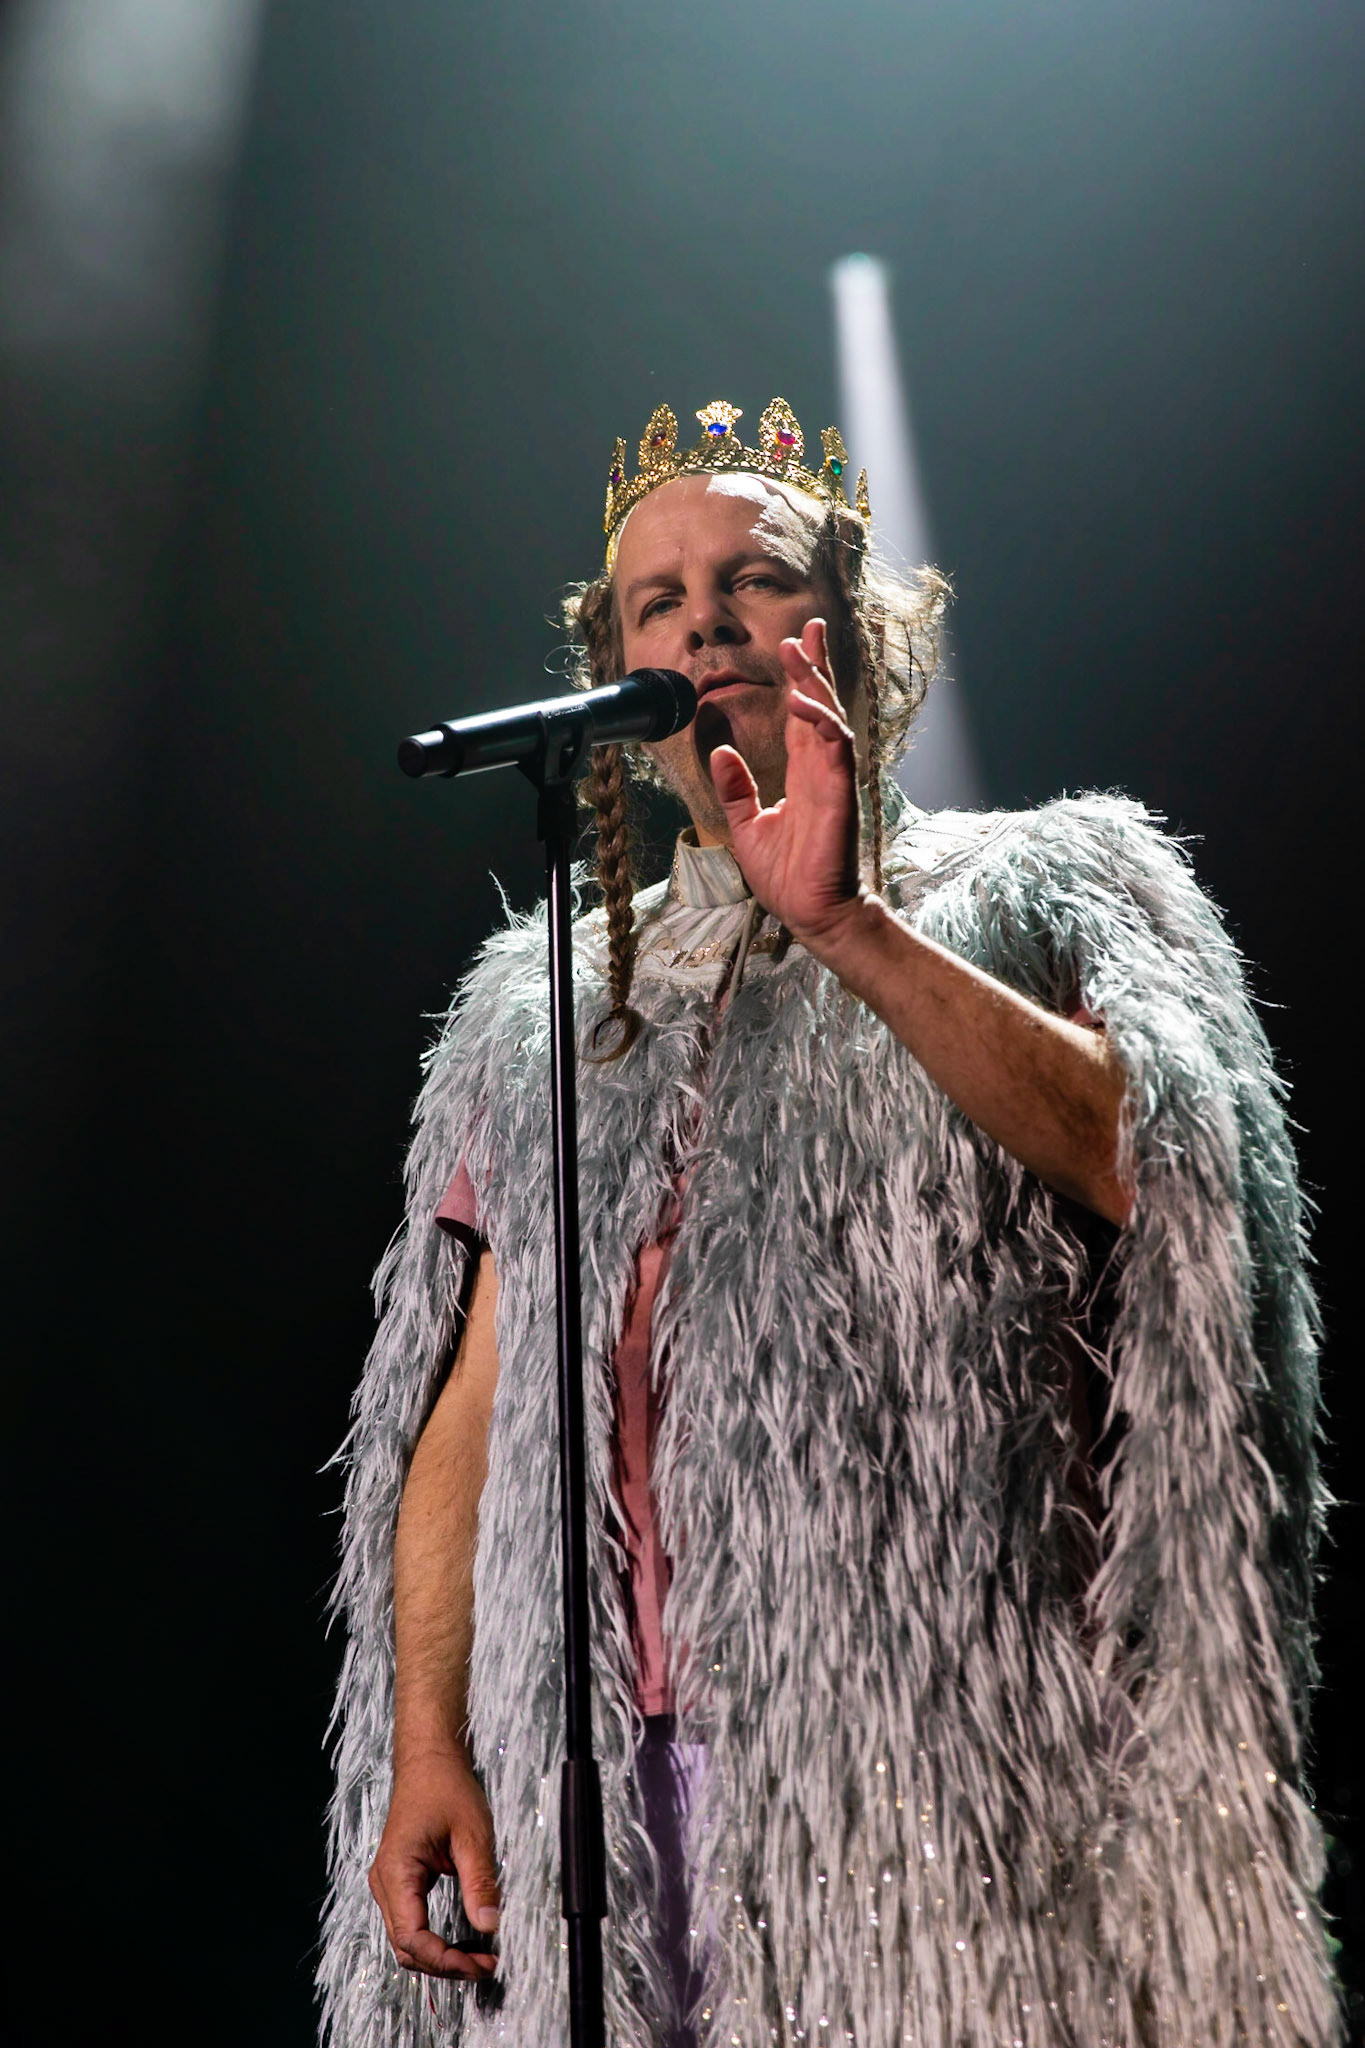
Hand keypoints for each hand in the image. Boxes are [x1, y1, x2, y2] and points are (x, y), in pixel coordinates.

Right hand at [369, 1749, 500, 1978]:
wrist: (429, 1760)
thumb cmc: (447, 1788)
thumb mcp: (473, 1834)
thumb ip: (480, 1882)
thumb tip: (490, 1927)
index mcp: (396, 1872)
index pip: (412, 1938)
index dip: (446, 1960)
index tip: (481, 1964)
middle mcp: (384, 1883)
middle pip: (406, 1948)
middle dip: (445, 1964)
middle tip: (486, 1965)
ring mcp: (388, 1884)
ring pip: (406, 1941)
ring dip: (439, 1956)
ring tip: (478, 1958)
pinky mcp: (399, 1882)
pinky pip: (411, 1924)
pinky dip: (434, 1940)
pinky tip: (461, 1941)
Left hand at [708, 618, 868, 949]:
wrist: (810, 912)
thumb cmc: (788, 876)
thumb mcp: (748, 826)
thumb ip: (736, 787)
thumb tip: (719, 752)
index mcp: (802, 774)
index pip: (802, 715)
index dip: (800, 679)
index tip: (795, 643)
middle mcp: (821, 769)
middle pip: (820, 704)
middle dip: (815, 665)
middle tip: (807, 628)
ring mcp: (833, 778)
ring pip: (829, 717)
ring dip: (815, 683)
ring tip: (799, 651)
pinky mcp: (840, 792)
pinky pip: (835, 746)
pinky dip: (821, 721)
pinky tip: (803, 702)